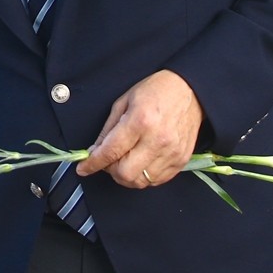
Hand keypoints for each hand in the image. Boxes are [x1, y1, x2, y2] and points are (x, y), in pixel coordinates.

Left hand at [76, 69, 202, 188]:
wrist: (189, 91)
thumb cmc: (155, 91)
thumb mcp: (123, 102)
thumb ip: (108, 130)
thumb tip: (95, 151)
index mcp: (140, 121)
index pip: (111, 152)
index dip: (93, 164)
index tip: (83, 168)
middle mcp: (157, 140)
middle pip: (125, 174)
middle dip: (110, 171)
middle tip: (107, 160)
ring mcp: (171, 153)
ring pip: (140, 181)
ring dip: (126, 175)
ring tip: (124, 160)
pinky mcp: (181, 161)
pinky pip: (156, 181)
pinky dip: (143, 176)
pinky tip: (139, 162)